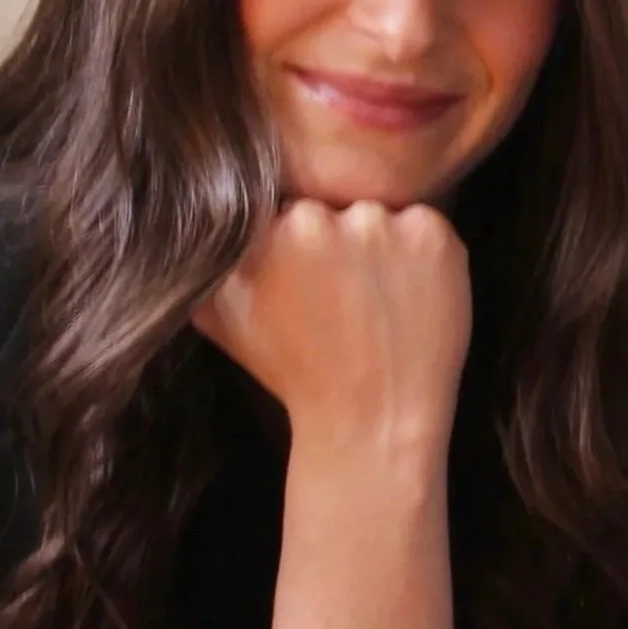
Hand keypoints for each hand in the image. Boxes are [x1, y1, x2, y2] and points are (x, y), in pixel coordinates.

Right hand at [189, 197, 470, 463]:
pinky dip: (422, 256)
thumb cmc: (295, 373)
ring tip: (377, 303)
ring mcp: (381, 224)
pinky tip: (409, 300)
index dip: (297, 246)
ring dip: (380, 247)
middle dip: (337, 241)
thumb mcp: (217, 316)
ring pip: (378, 215)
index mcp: (264, 230)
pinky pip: (426, 226)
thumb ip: (207, 256)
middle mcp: (320, 218)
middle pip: (332, 207)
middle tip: (344, 295)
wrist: (372, 421)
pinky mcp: (434, 235)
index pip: (285, 209)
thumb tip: (193, 215)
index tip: (308, 280)